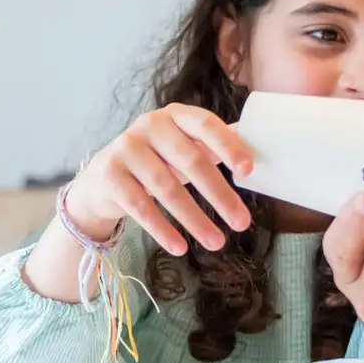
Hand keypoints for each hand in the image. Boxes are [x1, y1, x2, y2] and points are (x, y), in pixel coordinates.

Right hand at [62, 105, 254, 255]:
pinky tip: (180, 247)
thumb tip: (260, 151)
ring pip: (167, 188)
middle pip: (190, 161)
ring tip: (217, 242)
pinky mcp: (109, 175)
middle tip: (242, 223)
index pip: (205, 124)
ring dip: (195, 219)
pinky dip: (162, 229)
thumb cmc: (156, 161)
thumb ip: (213, 148)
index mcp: (175, 115)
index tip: (248, 171)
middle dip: (219, 194)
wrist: (103, 178)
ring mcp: (126, 148)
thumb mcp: (182, 149)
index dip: (228, 146)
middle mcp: (149, 125)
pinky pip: (140, 207)